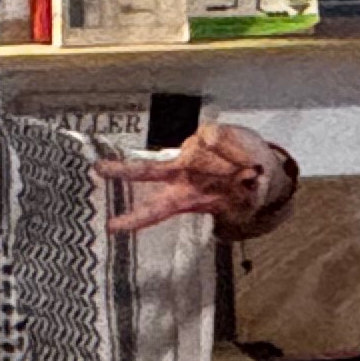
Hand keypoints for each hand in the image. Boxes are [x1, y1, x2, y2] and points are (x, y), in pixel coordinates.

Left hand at [97, 122, 297, 237]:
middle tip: (97, 169)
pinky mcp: (205, 133)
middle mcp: (181, 173)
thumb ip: (247, 190)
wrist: (263, 170)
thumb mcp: (248, 201)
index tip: (111, 227)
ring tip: (248, 172)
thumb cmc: (246, 191)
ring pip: (202, 153)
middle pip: (146, 171)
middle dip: (122, 170)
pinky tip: (245, 157)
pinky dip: (234, 150)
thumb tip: (245, 169)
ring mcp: (191, 152)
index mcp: (185, 198)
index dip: (134, 219)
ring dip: (229, 165)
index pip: (155, 210)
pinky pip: (215, 137)